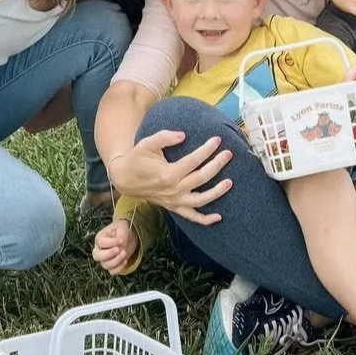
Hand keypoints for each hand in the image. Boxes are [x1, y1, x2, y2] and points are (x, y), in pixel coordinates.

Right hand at [93, 220, 137, 274]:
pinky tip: (125, 261)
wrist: (127, 237)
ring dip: (116, 260)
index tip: (121, 240)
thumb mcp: (122, 226)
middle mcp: (99, 250)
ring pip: (105, 265)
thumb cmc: (122, 230)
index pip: (100, 242)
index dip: (111, 242)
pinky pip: (112, 271)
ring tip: (125, 253)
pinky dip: (119, 268)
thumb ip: (121, 232)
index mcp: (100, 238)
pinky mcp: (111, 266)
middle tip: (119, 249)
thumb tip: (122, 242)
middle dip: (109, 254)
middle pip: (97, 256)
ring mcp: (104, 259)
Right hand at [108, 129, 233, 225]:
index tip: (218, 140)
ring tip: (230, 182)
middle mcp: (173, 189)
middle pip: (201, 178)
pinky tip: (218, 217)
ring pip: (201, 200)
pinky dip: (205, 219)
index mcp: (168, 173)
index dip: (207, 149)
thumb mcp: (147, 143)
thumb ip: (164, 137)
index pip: (194, 160)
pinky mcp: (174, 207)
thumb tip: (183, 135)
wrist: (125, 178)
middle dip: (217, 165)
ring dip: (217, 192)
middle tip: (229, 154)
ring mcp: (174, 201)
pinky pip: (191, 217)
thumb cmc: (137, 158)